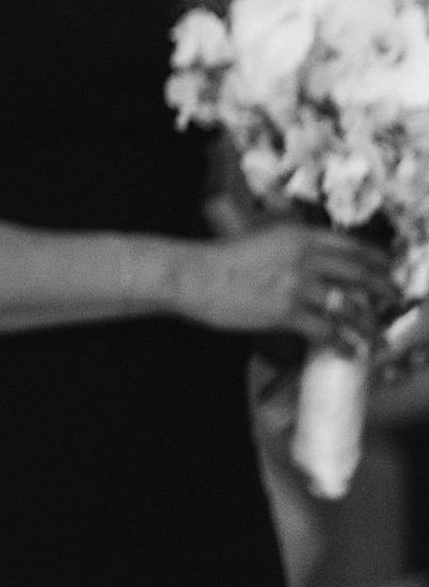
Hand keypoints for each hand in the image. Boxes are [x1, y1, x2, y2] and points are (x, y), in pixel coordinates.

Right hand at [181, 222, 394, 346]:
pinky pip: (325, 330)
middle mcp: (304, 258)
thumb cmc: (217, 259)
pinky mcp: (286, 312)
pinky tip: (347, 351)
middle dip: (382, 288)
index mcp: (297, 235)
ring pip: (346, 306)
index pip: (349, 245)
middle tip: (393, 299)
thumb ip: (288, 250)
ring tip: (375, 335)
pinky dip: (340, 343)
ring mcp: (297, 285)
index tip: (386, 267)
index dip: (374, 258)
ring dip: (366, 323)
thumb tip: (310, 266)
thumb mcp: (259, 241)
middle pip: (358, 273)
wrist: (192, 275)